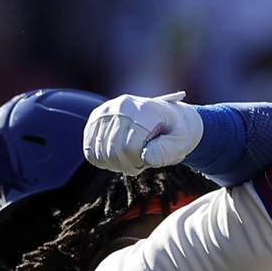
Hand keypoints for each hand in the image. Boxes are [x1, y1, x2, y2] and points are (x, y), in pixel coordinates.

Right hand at [82, 92, 201, 174]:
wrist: (170, 116)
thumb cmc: (177, 131)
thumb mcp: (182, 142)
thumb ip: (167, 151)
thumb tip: (145, 157)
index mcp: (143, 110)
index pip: (129, 147)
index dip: (138, 162)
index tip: (149, 160)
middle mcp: (121, 106)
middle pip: (112, 150)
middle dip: (127, 165)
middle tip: (140, 162)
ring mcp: (105, 111)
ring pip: (99, 152)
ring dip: (115, 164)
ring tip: (130, 157)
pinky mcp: (96, 118)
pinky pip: (89, 149)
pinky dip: (102, 160)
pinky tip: (117, 156)